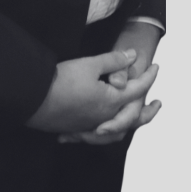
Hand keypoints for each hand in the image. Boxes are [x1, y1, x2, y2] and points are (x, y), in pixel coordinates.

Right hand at [26, 48, 158, 134]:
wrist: (33, 99)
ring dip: (128, 125)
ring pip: (116, 131)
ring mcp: (89, 126)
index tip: (156, 67)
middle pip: (133, 118)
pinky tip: (100, 128)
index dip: (149, 76)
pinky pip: (96, 135)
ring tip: (132, 118)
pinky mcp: (75, 129)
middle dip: (148, 111)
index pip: (138, 89)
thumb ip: (114, 61)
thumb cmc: (62, 81)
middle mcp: (104, 118)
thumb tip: (133, 56)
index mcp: (111, 102)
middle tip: (158, 104)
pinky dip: (103, 132)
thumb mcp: (90, 64)